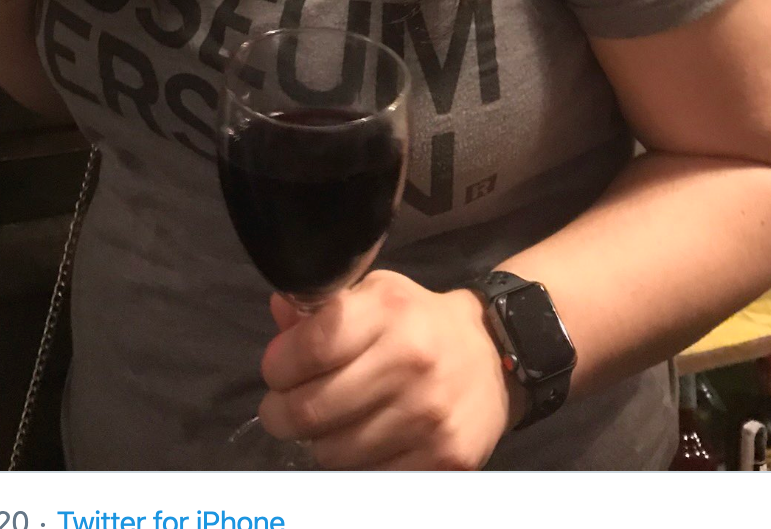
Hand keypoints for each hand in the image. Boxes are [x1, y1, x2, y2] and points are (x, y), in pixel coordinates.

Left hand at [257, 270, 518, 469]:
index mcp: (389, 309)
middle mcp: (411, 360)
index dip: (279, 366)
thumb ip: (322, 307)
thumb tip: (280, 318)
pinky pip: (370, 477)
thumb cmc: (418, 321)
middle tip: (282, 409)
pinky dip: (355, 464)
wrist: (493, 355)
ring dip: (319, 442)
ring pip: (335, 452)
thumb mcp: (376, 294)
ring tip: (329, 423)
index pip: (312, 347)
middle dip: (281, 413)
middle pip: (312, 409)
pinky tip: (363, 440)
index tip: (276, 371)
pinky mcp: (445, 458)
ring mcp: (429, 414)